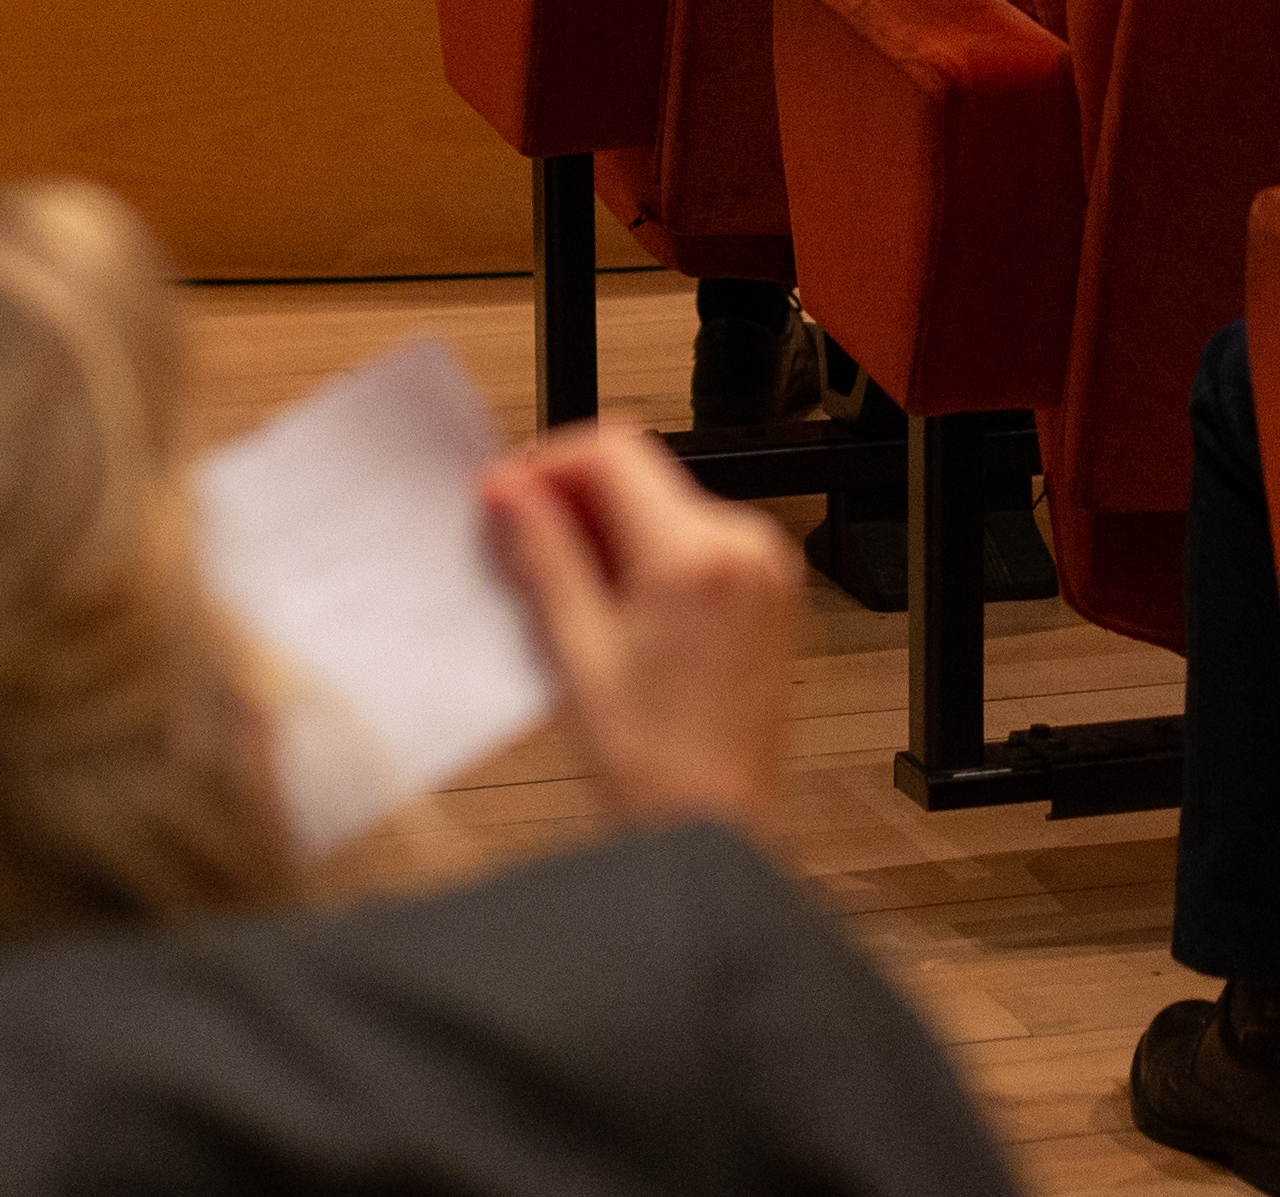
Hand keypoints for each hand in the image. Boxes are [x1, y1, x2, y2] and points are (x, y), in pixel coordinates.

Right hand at [480, 422, 797, 829]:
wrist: (715, 827)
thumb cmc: (655, 766)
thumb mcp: (577, 652)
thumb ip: (543, 556)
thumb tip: (510, 490)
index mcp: (700, 555)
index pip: (615, 452)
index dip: (550, 462)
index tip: (509, 493)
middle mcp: (747, 547)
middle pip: (644, 475)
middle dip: (575, 500)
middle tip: (519, 545)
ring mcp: (767, 569)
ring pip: (667, 507)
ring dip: (609, 528)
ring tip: (562, 590)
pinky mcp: (770, 592)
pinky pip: (698, 542)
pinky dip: (648, 555)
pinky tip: (610, 605)